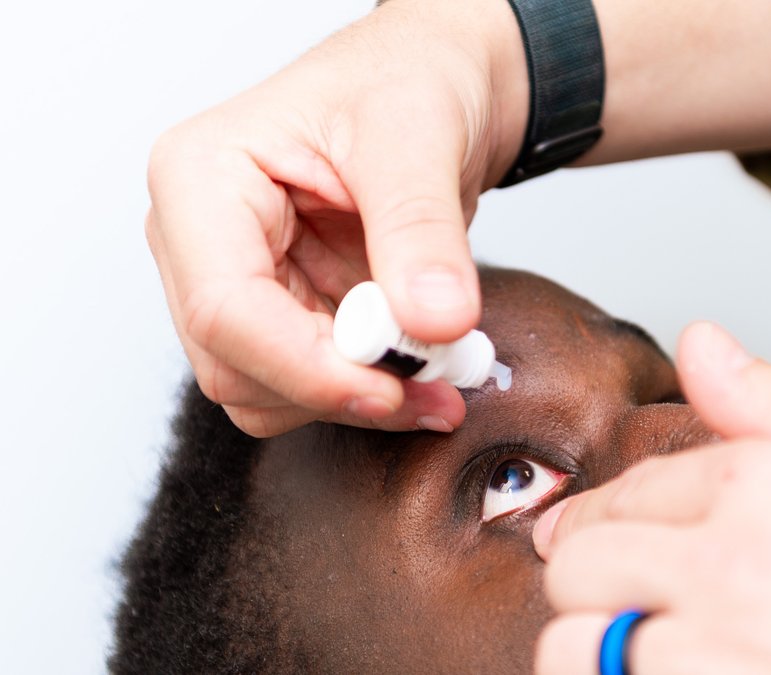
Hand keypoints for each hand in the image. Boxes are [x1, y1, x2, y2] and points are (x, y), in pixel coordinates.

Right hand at [145, 0, 527, 436]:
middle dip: (340, 389)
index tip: (393, 386)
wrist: (435, 83)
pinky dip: (373, 389)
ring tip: (444, 364)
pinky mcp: (283, 313)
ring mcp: (239, 282)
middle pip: (237, 366)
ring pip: (268, 392)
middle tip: (441, 382)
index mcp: (201, 178)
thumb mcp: (418, 136)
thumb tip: (434, 322)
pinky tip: (427, 360)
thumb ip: (421, 230)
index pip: (224, 309)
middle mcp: (200, 239)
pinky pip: (311, 383)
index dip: (307, 368)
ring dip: (359, 397)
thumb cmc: (405, 80)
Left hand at [533, 322, 770, 672]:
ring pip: (575, 652)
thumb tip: (698, 340)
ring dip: (595, 646)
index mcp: (759, 490)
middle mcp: (729, 574)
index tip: (614, 539)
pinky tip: (679, 668)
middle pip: (577, 571)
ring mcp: (721, 663)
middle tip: (633, 594)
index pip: (621, 495)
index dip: (611, 519)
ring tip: (649, 643)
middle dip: (592, 577)